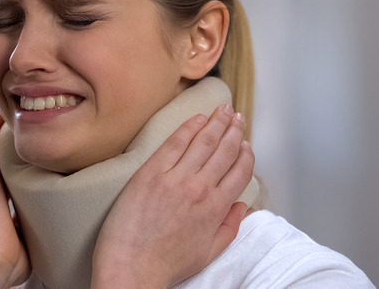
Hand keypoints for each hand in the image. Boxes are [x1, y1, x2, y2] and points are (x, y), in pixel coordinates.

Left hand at [91, 105, 253, 288]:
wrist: (131, 269)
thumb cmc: (164, 265)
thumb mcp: (208, 252)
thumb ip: (229, 227)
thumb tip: (241, 207)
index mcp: (216, 209)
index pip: (240, 172)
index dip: (246, 154)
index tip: (246, 143)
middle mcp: (199, 189)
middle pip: (224, 150)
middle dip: (234, 130)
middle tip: (237, 117)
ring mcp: (174, 179)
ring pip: (203, 142)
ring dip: (216, 122)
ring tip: (223, 110)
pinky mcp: (150, 173)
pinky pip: (174, 143)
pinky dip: (188, 127)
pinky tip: (197, 118)